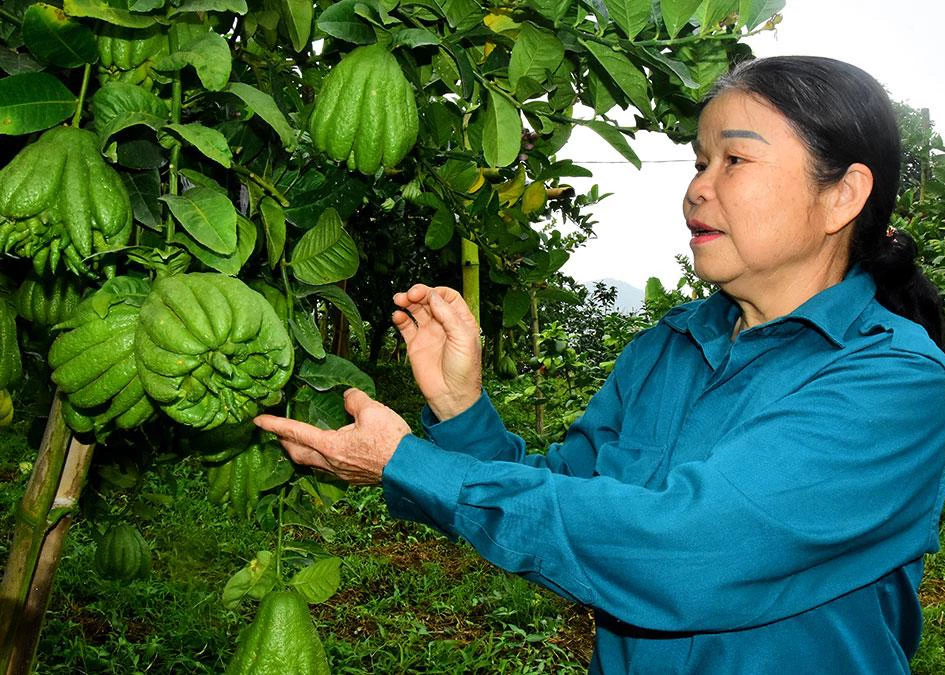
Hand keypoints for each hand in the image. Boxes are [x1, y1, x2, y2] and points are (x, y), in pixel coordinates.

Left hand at [253, 388, 410, 485]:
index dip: (274, 425)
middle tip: (275, 432)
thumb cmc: (391, 441)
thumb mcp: (372, 410)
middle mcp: (331, 463)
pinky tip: (326, 452)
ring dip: (299, 452)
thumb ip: (354, 400)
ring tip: (296, 442)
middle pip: (297, 454)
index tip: (258, 420)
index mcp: (330, 445)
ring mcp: (341, 473)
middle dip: (283, 442)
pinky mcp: (352, 477)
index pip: (295, 432)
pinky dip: (317, 458)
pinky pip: (326, 468)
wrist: (409, 468)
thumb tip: (346, 397)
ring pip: (311, 463)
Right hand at [392, 284, 480, 420]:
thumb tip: (433, 296)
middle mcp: (444, 324)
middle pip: (429, 300)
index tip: (427, 295)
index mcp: (460, 321)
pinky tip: (397, 316)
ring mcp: (429, 333)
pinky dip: (400, 317)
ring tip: (399, 300)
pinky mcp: (415, 344)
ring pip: (416, 309)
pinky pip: (406, 325)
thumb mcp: (463, 339)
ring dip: (407, 301)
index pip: (447, 296)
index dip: (436, 292)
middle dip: (418, 293)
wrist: (451, 396)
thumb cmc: (465, 370)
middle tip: (409, 295)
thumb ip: (448, 316)